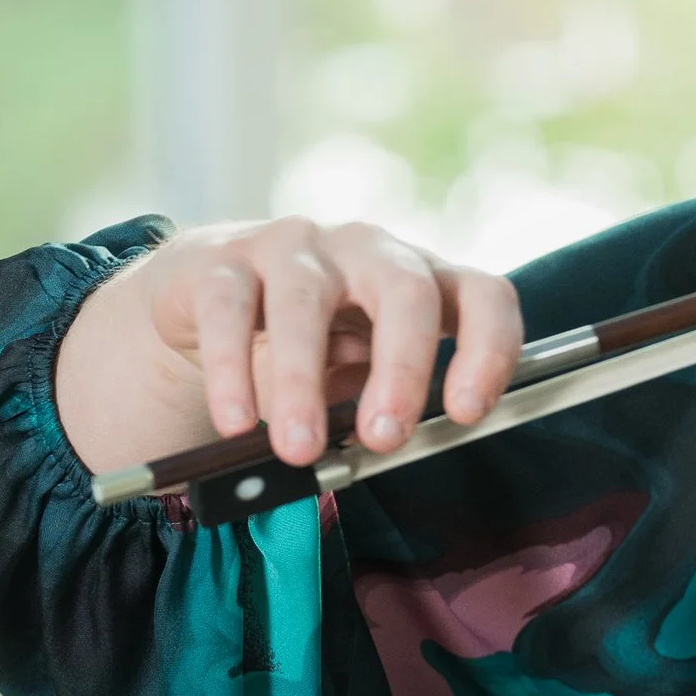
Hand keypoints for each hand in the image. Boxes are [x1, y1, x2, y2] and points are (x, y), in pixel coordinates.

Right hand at [54, 216, 521, 480]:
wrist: (206, 298)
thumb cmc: (308, 345)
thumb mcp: (361, 376)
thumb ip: (381, 405)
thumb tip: (383, 448)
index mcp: (421, 281)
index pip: (482, 296)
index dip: (488, 348)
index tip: (466, 412)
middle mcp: (368, 251)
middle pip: (406, 290)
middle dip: (402, 368)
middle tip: (384, 437)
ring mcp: (295, 247)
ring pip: (305, 300)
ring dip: (304, 381)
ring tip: (299, 448)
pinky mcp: (222, 261)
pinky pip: (228, 309)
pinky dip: (232, 370)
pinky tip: (237, 421)